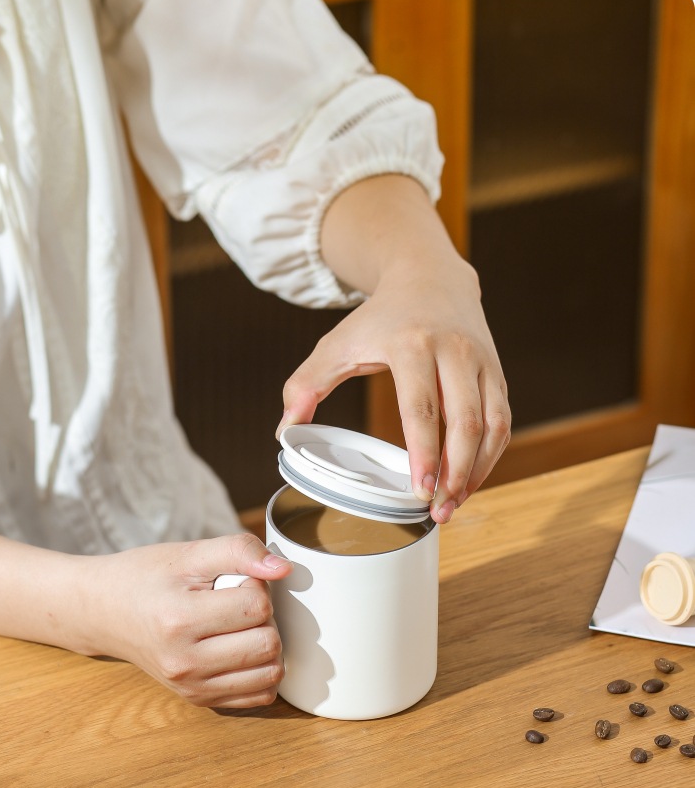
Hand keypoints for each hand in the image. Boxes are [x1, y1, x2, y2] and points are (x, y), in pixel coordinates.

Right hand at [92, 533, 292, 707]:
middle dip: (263, 616)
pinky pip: (259, 695)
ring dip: (267, 644)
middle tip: (236, 602)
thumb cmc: (146, 577)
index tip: (234, 579)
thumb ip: (239, 551)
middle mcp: (185, 662)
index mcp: (180, 620)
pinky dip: (261, 670)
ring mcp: (191, 687)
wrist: (104, 611)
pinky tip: (241, 648)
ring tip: (239, 626)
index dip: (255, 584)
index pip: (256, 606)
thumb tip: (284, 569)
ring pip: (270, 673)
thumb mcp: (190, 553)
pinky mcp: (198, 700)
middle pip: (268, 642)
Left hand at [278, 176, 510, 522]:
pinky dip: (490, 456)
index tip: (419, 490)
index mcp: (411, 344)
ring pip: (492, 425)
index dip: (423, 452)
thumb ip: (306, 384)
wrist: (429, 277)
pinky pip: (502, 422)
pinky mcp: (497, 374)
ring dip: (477, 470)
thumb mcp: (337, 342)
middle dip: (455, 472)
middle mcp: (454, 351)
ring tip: (453, 504)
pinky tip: (468, 480)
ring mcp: (482, 362)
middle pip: (465, 421)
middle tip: (438, 510)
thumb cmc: (380, 318)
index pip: (421, 407)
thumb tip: (284, 431)